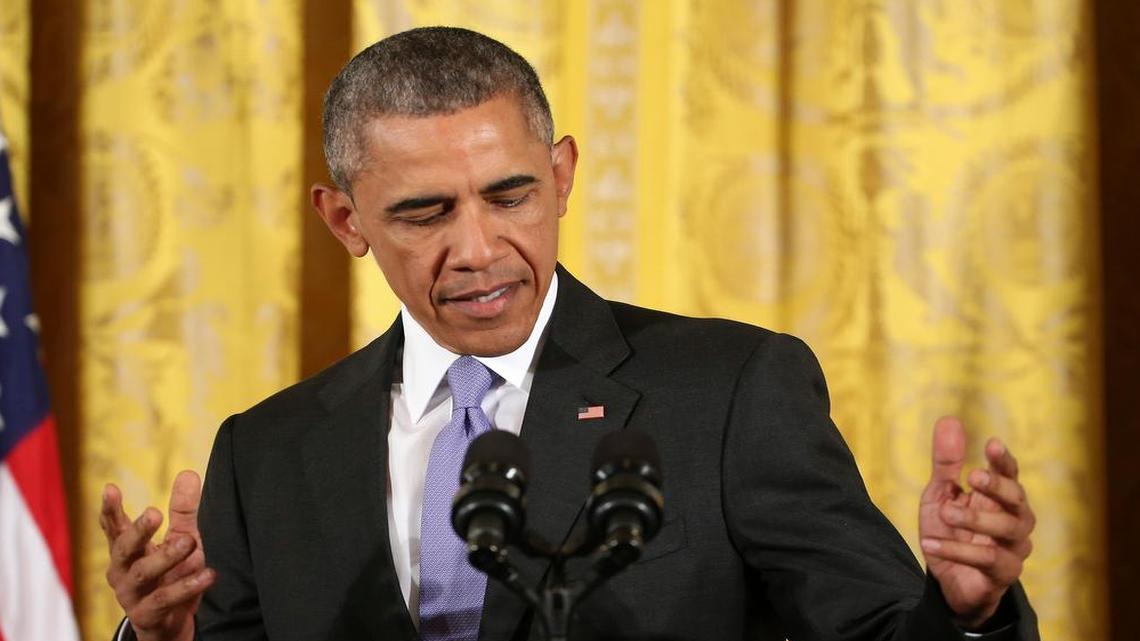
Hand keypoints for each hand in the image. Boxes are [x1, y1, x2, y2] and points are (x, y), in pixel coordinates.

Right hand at [100, 470, 214, 640]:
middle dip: (137, 530)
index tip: (109, 488)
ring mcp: (131, 594)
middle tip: (154, 512)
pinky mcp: (147, 614)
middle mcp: (123, 570)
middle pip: (124, 548)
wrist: (171, 623)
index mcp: (127, 550)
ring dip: (166, 557)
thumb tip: (188, 473)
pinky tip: (208, 574)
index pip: (114, 527)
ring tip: (190, 542)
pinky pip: (165, 599)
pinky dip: (187, 586)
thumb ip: (183, 510)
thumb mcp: (180, 538)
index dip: (110, 509)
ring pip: (143, 573)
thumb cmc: (172, 574)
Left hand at [918, 416, 1034, 628]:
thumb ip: (946, 462)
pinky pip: (988, 560)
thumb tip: (950, 419)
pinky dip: (957, 550)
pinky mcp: (1004, 573)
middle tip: (973, 476)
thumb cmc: (951, 532)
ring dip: (976, 519)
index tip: (992, 444)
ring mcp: (1013, 548)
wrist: (947, 580)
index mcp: (1000, 497)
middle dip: (998, 486)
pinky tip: (929, 543)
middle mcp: (1014, 520)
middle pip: (1018, 499)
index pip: (1010, 474)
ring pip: (1008, 529)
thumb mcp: (941, 494)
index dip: (1004, 460)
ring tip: (945, 512)